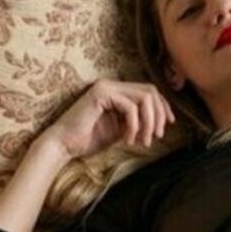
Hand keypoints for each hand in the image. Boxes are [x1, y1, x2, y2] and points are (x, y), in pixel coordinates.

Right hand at [43, 79, 174, 160]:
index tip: (167, 125)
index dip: (163, 107)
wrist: (63, 146)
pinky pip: (130, 107)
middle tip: (156, 136)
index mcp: (117, 92)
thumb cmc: (87, 140)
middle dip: (159, 115)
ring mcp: (106, 87)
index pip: (149, 92)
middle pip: (151, 91)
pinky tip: (127, 140)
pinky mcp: (101, 94)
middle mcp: (112, 85)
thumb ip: (136, 123)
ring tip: (144, 141)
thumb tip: (157, 124)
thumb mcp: (120, 130)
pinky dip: (134, 126)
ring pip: (144, 98)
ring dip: (149, 122)